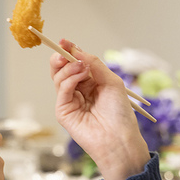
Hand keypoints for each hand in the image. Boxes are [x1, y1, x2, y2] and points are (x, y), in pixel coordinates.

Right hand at [50, 39, 149, 179]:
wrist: (119, 138)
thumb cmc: (120, 113)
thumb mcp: (111, 81)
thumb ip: (94, 64)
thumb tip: (77, 51)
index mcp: (91, 83)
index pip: (76, 64)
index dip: (70, 52)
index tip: (65, 42)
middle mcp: (79, 91)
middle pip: (62, 69)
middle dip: (62, 58)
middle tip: (64, 50)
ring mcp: (70, 101)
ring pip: (59, 77)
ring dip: (68, 68)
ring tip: (81, 66)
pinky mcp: (63, 111)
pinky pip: (62, 90)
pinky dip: (69, 79)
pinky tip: (79, 75)